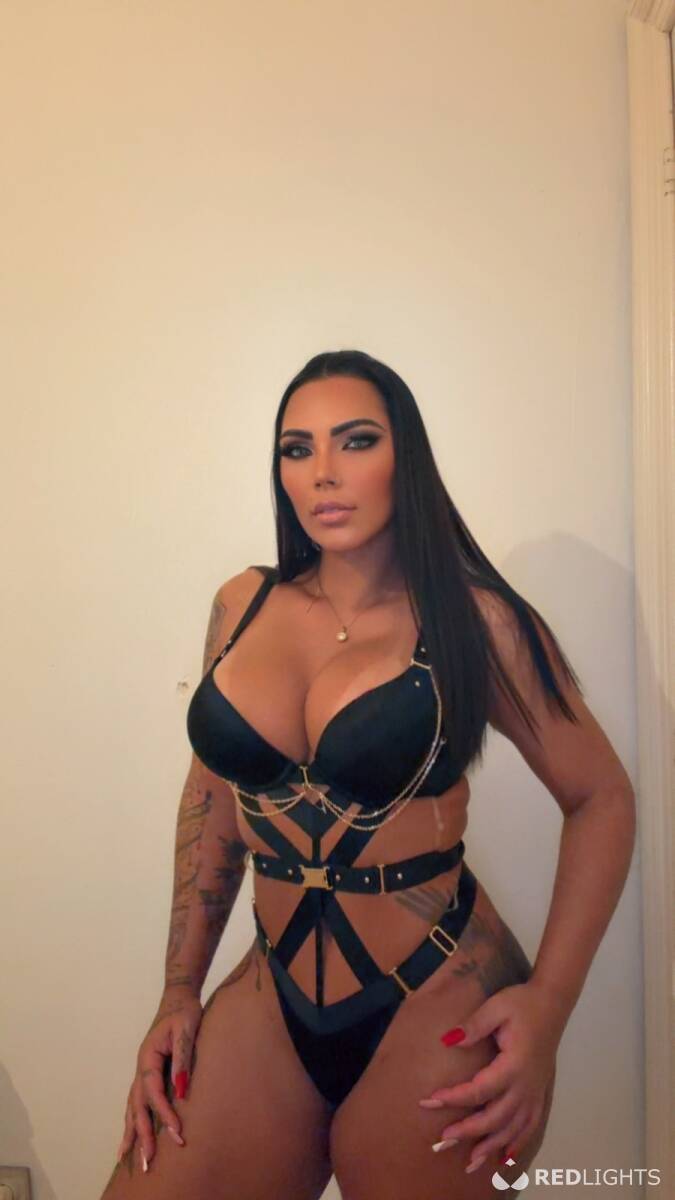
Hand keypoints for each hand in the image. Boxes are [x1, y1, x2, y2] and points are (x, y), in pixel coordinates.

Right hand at [117, 986, 203, 1170]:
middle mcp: (141, 1067)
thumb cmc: (185, 1012)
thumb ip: (183, 1059)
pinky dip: (133, 1120)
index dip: (163, 1113)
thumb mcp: (187, 1030)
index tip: (177, 1132)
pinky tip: (132, 1136)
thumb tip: (181, 1090)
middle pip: (136, 1105)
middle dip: (141, 1134)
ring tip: (127, 1159)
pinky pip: (137, 1102)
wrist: (178, 998)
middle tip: (147, 1161)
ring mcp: (142, 1071)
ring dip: (132, 1132)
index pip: (153, 1091)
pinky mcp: (148, 1074)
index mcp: (148, 1057)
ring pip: (132, 1106)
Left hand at [419, 980, 564, 1171]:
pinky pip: (530, 1124)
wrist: (552, 1002)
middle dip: (468, 1131)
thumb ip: (473, 1026)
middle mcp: (525, 1084)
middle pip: (495, 1117)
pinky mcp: (539, 1091)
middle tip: (442, 1141)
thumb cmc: (521, 1002)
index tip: (429, 1100)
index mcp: (513, 1064)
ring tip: (471, 1162)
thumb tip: (448, 1040)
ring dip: (492, 1145)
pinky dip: (518, 1142)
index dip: (454, 1098)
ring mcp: (534, 1091)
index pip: (479, 1089)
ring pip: (513, 1128)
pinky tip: (506, 1156)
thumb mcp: (496, 1007)